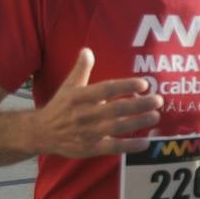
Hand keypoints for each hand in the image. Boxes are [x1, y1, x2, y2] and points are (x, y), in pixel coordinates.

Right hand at [33, 48, 161, 157]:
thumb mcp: (68, 86)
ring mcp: (87, 133)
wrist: (42, 132)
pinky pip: (113, 147)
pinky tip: (145, 142)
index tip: (143, 83)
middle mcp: (83, 114)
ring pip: (116, 127)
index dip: (125, 86)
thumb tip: (87, 50)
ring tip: (155, 116)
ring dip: (138, 122)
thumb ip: (80, 69)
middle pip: (115, 109)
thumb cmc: (60, 106)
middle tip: (158, 100)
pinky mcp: (90, 148)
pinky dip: (130, 146)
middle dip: (139, 104)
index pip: (105, 89)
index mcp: (79, 97)